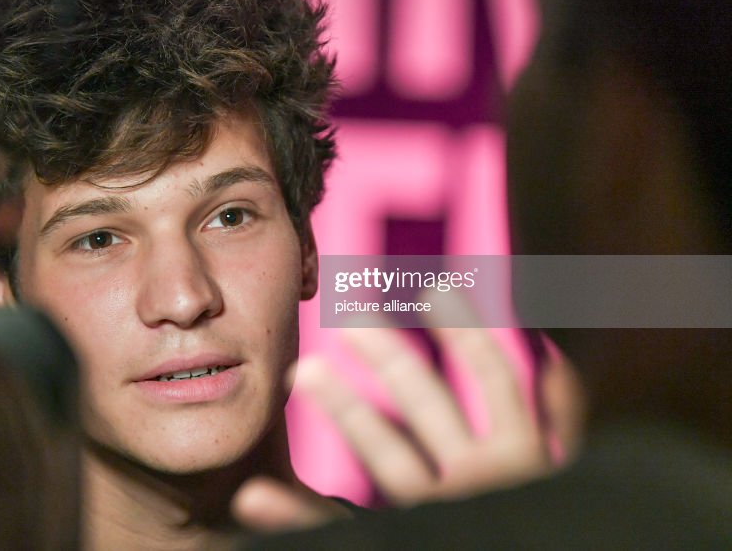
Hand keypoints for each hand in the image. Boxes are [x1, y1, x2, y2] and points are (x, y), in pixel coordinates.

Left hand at [233, 324, 583, 531]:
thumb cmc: (541, 523)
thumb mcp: (558, 471)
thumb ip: (559, 420)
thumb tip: (554, 358)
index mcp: (521, 457)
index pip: (493, 378)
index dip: (467, 329)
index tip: (436, 289)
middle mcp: (480, 481)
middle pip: (428, 400)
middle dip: (387, 352)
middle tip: (348, 314)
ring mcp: (440, 512)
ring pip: (387, 456)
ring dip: (344, 409)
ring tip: (303, 370)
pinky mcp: (401, 545)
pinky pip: (337, 527)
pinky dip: (293, 516)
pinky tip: (253, 498)